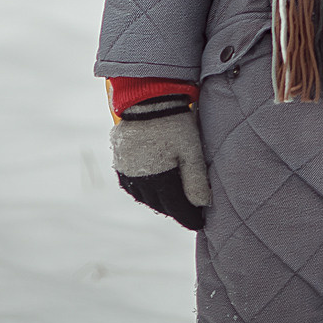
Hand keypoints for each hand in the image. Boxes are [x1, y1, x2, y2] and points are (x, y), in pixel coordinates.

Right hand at [110, 106, 209, 231]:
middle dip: (175, 209)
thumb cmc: (174, 123)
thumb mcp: (191, 150)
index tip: (200, 224)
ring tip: (171, 200)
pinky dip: (143, 189)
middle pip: (160, 204)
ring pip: (144, 196)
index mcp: (158, 181)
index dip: (189, 218)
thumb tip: (202, 205)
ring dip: (158, 200)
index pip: (176, 208)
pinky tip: (151, 185)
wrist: (147, 98)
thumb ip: (196, 179)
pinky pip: (131, 184)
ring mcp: (127, 171)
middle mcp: (140, 181)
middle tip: (188, 210)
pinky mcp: (120, 160)